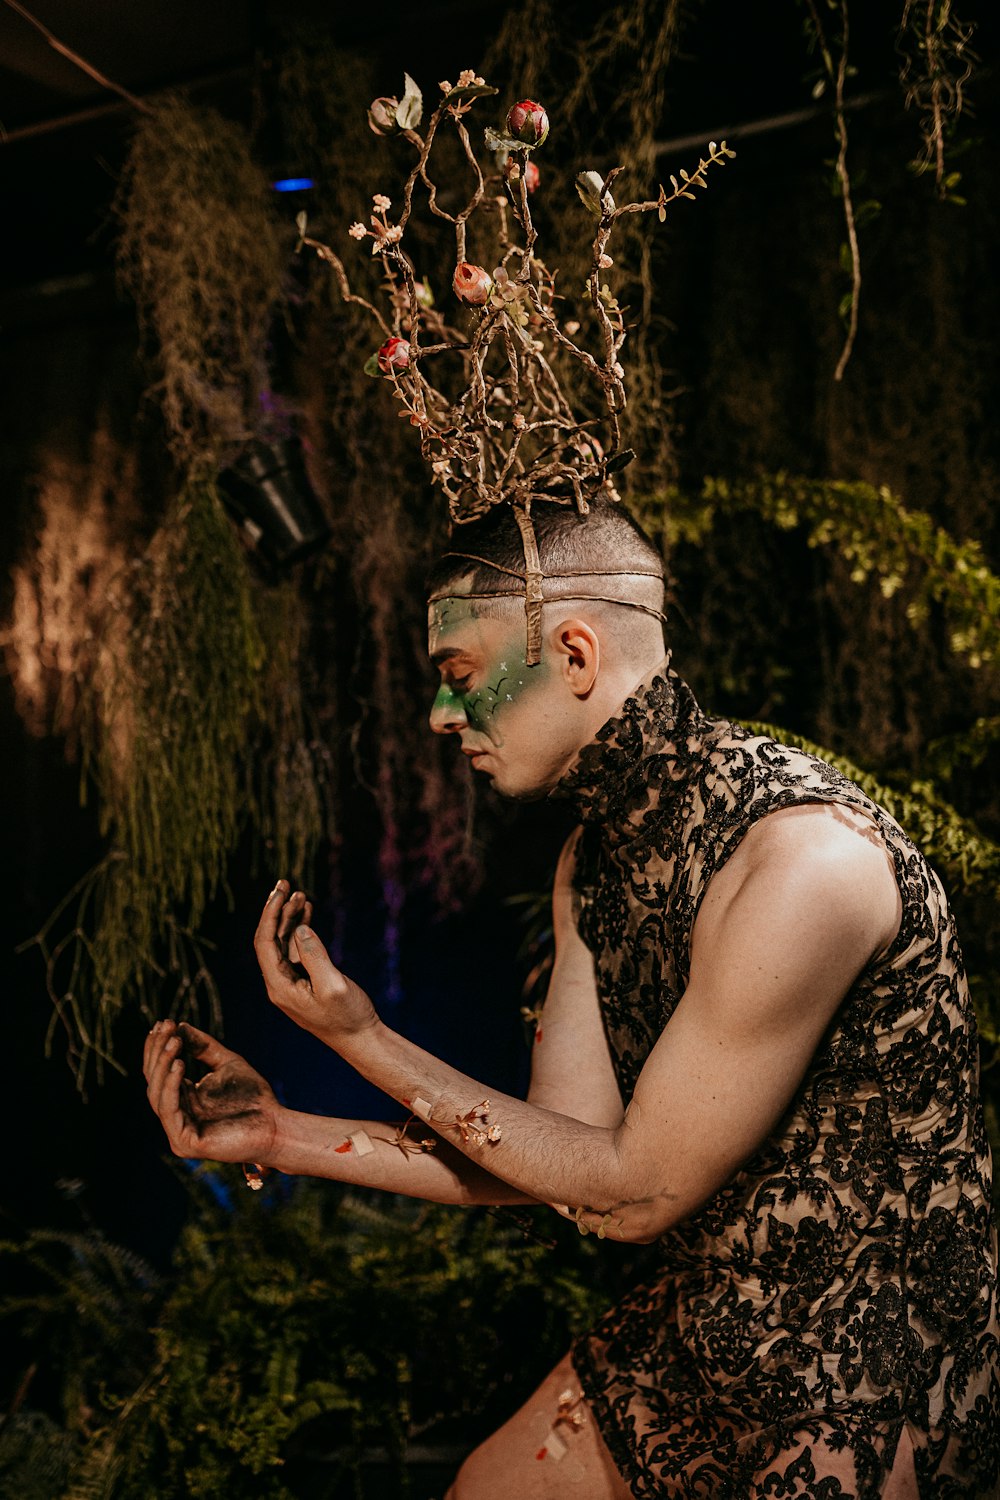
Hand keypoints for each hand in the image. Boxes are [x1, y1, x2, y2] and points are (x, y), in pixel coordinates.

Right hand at [143, 1020, 279, 1164]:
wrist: (274, 1124)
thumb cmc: (254, 1096)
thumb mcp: (226, 1063)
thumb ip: (203, 1047)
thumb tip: (180, 1025)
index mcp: (183, 1100)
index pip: (160, 1073)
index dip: (158, 1048)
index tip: (163, 1022)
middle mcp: (176, 1117)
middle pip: (155, 1082)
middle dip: (158, 1053)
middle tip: (166, 1028)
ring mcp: (178, 1132)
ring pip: (157, 1095)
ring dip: (163, 1066)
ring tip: (174, 1042)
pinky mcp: (185, 1143)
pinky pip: (169, 1111)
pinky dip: (171, 1086)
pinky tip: (179, 1064)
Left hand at [253, 880, 380, 1052]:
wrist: (360, 1039)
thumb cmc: (348, 1016)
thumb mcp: (333, 985)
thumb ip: (315, 956)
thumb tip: (300, 928)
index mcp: (280, 987)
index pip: (264, 943)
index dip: (270, 915)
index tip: (280, 893)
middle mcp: (279, 984)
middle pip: (270, 940)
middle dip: (277, 911)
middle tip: (286, 884)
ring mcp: (290, 982)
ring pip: (283, 943)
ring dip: (289, 918)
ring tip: (299, 894)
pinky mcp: (304, 981)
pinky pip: (295, 950)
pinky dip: (300, 930)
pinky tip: (306, 912)